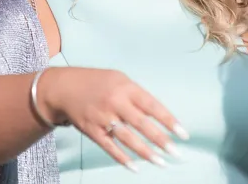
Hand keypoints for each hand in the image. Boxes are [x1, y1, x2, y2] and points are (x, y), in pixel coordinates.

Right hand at [37, 67, 185, 171]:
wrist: (64, 87)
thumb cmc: (98, 83)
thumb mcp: (120, 80)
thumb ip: (138, 97)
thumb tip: (159, 117)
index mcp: (126, 87)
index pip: (152, 106)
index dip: (169, 121)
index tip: (183, 134)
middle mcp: (115, 102)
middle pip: (142, 124)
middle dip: (161, 140)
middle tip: (176, 153)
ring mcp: (102, 117)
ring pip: (127, 138)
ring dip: (145, 152)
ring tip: (161, 162)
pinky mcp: (92, 130)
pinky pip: (109, 147)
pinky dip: (122, 158)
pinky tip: (135, 167)